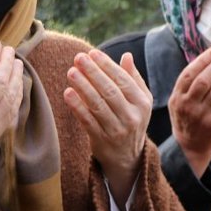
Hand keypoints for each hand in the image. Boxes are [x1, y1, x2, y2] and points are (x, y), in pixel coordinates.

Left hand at [64, 49, 151, 210]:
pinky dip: (77, 107)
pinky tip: (68, 93)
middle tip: (78, 58)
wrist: (127, 157)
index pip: (123, 80)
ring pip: (98, 105)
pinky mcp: (102, 141)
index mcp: (142, 103)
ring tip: (71, 72)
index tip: (92, 53)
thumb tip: (127, 56)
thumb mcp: (140, 101)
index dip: (106, 65)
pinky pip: (88, 121)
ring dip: (83, 87)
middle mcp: (132, 117)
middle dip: (93, 73)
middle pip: (110, 91)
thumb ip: (133, 78)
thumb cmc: (131, 120)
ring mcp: (117, 130)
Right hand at [168, 47, 210, 177]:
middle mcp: (188, 106)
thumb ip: (188, 84)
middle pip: (204, 81)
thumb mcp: (178, 101)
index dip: (202, 61)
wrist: (189, 147)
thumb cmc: (185, 118)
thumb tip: (209, 60)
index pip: (189, 75)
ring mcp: (202, 116)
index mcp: (177, 98)